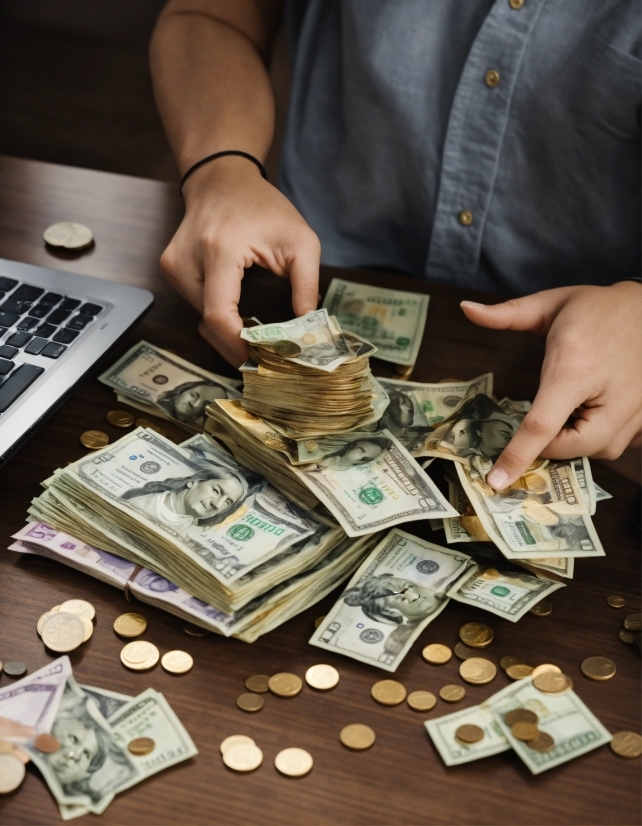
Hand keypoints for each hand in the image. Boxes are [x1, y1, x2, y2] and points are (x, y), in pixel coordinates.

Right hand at [160, 156, 319, 365]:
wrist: (221, 178)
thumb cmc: (263, 206)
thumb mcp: (301, 241)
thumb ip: (307, 286)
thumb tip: (308, 330)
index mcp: (219, 250)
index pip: (219, 314)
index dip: (237, 345)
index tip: (260, 361)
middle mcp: (187, 260)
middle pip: (207, 323)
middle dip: (236, 346)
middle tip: (265, 360)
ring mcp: (173, 265)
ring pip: (200, 318)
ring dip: (227, 333)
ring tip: (256, 340)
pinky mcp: (171, 269)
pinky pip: (195, 306)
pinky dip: (218, 318)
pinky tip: (239, 322)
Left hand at [461, 281, 641, 488]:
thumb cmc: (597, 309)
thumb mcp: (550, 304)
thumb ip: (506, 314)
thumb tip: (466, 309)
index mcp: (576, 371)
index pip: (541, 427)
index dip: (516, 456)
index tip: (495, 481)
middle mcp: (611, 398)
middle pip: (570, 449)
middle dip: (548, 446)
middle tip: (539, 421)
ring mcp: (636, 412)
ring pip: (597, 451)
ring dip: (575, 439)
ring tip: (572, 405)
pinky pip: (617, 444)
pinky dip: (598, 434)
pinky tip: (592, 408)